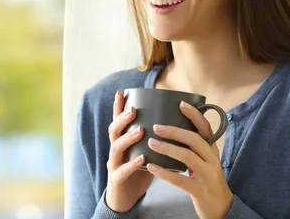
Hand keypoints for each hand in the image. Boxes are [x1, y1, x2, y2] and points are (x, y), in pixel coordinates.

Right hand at [105, 90, 153, 212]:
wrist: (126, 198)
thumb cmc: (138, 172)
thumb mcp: (145, 151)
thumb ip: (153, 138)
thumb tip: (175, 123)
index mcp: (121, 141)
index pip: (118, 121)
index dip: (118, 107)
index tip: (122, 92)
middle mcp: (115, 150)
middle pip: (114, 130)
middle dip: (122, 119)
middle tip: (133, 110)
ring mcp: (114, 164)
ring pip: (116, 147)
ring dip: (128, 138)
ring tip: (140, 130)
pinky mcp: (117, 179)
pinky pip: (122, 170)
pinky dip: (131, 163)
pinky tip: (142, 158)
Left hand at [146, 101, 232, 218]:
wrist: (221, 207)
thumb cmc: (207, 179)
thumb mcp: (205, 160)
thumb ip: (194, 146)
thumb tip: (173, 126)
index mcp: (212, 150)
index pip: (206, 128)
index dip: (194, 115)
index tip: (181, 104)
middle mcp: (212, 160)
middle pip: (195, 139)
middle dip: (174, 131)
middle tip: (156, 127)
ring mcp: (208, 175)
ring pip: (187, 156)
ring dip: (167, 148)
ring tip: (151, 143)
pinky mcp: (200, 191)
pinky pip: (180, 180)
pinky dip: (164, 172)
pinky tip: (152, 167)